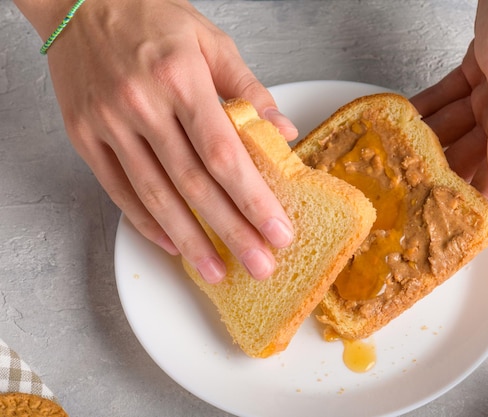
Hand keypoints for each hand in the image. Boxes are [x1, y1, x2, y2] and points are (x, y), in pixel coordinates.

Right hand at [19, 0, 297, 281]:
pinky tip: (172, 245)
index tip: (279, 231)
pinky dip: (146, 222)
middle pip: (194, 184)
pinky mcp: (84, 136)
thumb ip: (249, 89)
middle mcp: (142, 104)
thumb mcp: (211, 41)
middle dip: (231, 231)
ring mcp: (108, 124)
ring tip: (218, 271)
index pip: (224, 154)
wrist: (82, 0)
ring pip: (155, 196)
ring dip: (190, 241)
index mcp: (181, 78)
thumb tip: (283, 130)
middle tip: (260, 265)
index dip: (253, 198)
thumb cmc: (152, 18)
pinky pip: (118, 190)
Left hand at [410, 0, 487, 207]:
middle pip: (468, 154)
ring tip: (396, 160)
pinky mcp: (478, 69)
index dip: (470, 199)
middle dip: (438, 172)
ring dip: (426, 141)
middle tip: (404, 192)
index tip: (442, 223)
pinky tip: (406, 120)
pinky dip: (426, 108)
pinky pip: (446, 98)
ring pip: (453, 127)